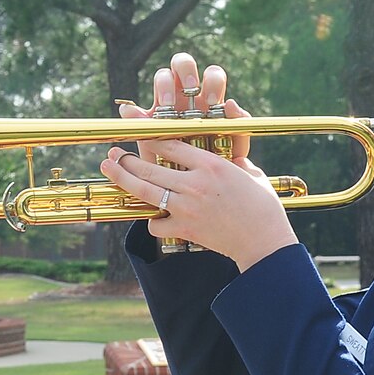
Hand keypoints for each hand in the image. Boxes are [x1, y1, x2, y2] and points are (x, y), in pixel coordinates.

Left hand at [99, 52, 298, 270]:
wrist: (264, 241)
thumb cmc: (263, 206)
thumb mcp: (251, 173)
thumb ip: (236, 158)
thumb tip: (233, 148)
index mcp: (211, 164)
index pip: (171, 144)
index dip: (151, 137)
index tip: (139, 133)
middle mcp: (195, 183)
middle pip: (149, 165)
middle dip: (126, 158)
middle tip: (113, 154)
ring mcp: (186, 207)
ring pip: (144, 189)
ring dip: (122, 178)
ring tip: (109, 169)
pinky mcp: (184, 229)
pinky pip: (156, 223)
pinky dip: (153, 220)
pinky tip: (152, 216)